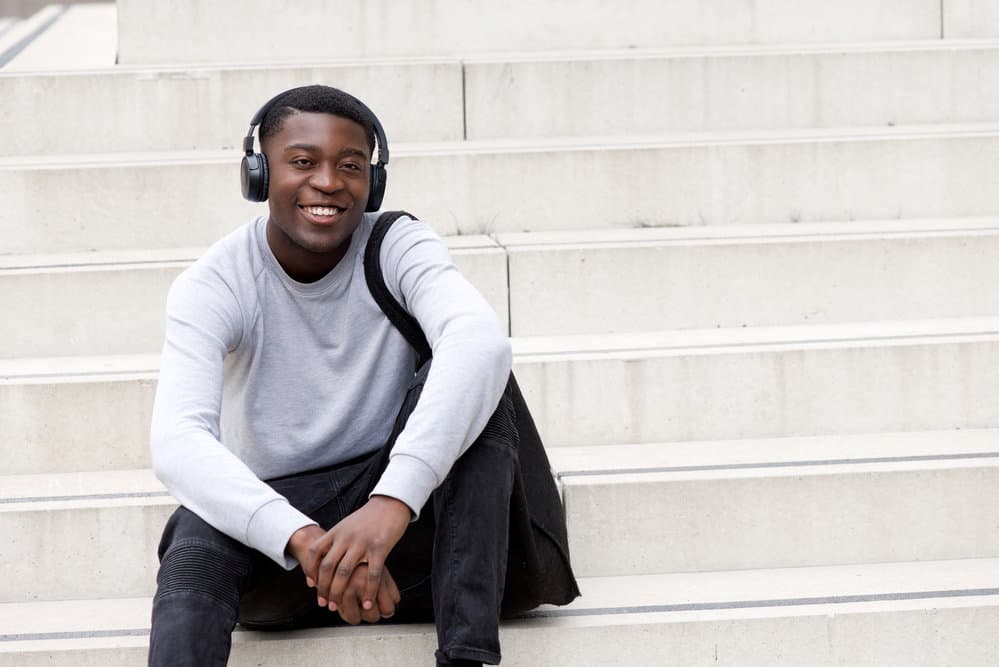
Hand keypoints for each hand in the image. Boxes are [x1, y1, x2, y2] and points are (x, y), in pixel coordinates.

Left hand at [295, 495, 410, 614]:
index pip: (314, 551)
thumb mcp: (347, 524)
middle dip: (323, 588)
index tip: (311, 585)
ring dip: (339, 593)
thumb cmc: (369, 517)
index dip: (309, 569)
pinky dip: (368, 591)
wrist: (391, 503)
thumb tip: (324, 556)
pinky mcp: (380, 547)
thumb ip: (336, 539)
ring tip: (337, 607)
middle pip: (328, 566)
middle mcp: (346, 537)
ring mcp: (362, 542)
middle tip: (323, 603)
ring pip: (345, 572)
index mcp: (337, 531)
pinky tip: (366, 603)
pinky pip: (371, 574)